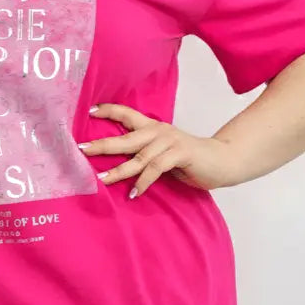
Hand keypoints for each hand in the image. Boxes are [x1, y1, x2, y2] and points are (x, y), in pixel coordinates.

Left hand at [79, 103, 236, 196]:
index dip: (108, 110)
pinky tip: (134, 193)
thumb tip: (115, 161)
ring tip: (102, 179)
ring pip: (138, 156)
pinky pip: (156, 168)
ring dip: (119, 170)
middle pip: (125, 137)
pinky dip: (143, 182)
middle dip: (102, 144)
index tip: (88, 111)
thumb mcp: (162, 152)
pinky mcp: (180, 154)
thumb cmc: (189, 159)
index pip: (127, 114)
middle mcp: (158, 131)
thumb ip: (143, 152)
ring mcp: (169, 142)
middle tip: (82, 150)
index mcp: (152, 127)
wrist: (221, 161)